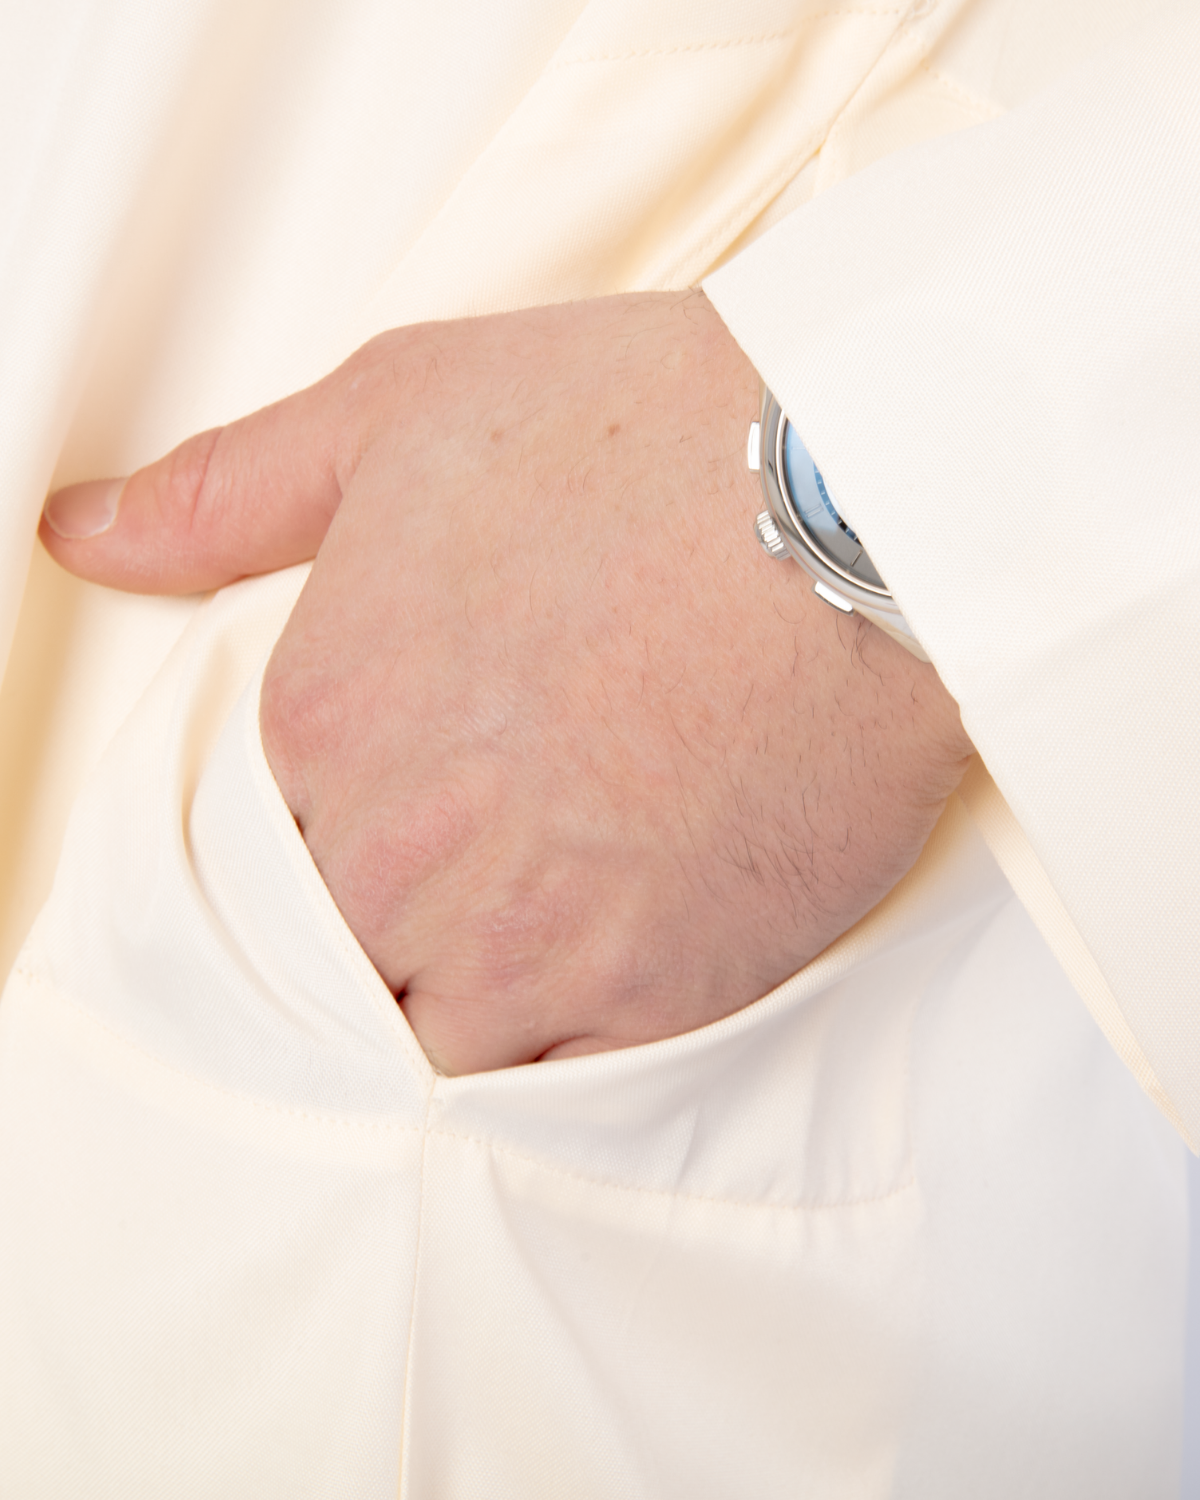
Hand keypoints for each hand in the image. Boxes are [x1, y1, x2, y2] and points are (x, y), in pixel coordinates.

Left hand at [42, 292, 972, 1073]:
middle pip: (340, 951)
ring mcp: (526, 937)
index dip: (337, 827)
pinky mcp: (653, 991)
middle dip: (391, 919)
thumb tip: (84, 534)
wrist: (860, 498)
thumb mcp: (403, 412)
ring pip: (427, 1035)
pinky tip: (597, 968)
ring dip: (464, 991)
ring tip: (540, 920)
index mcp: (325, 719)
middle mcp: (405, 849)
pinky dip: (557, 1043)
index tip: (407, 805)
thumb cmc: (650, 435)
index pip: (269, 844)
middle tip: (481, 864)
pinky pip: (552, 1080)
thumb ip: (227, 494)